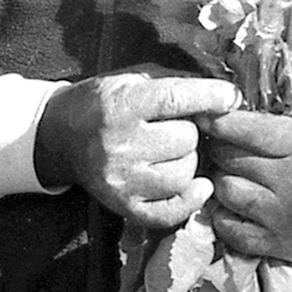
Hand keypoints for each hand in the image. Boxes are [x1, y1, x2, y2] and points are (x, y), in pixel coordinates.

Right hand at [37, 72, 234, 230]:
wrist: (61, 135)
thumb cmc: (105, 103)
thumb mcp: (133, 80)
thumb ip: (177, 86)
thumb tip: (228, 97)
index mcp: (123, 105)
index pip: (177, 99)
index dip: (211, 97)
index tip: (230, 97)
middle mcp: (120, 144)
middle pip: (186, 140)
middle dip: (190, 132)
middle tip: (175, 129)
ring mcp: (121, 179)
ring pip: (184, 174)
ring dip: (187, 162)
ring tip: (171, 153)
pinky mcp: (123, 205)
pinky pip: (171, 211)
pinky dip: (189, 199)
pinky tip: (193, 185)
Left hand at [203, 108, 291, 266]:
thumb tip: (266, 63)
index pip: (244, 128)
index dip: (219, 120)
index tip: (207, 115)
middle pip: (229, 159)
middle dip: (218, 148)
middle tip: (216, 143)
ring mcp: (285, 216)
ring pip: (226, 192)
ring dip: (220, 180)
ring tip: (225, 171)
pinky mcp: (282, 245)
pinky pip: (233, 231)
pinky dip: (223, 217)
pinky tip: (230, 204)